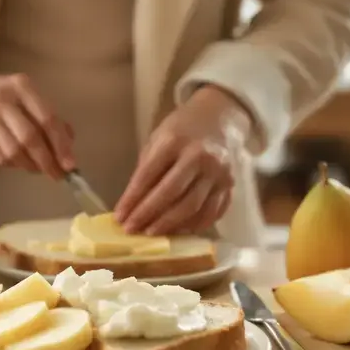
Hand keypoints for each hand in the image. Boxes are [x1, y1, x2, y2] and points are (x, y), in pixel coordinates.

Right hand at [0, 60, 75, 178]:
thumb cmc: (3, 95)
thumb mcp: (27, 95)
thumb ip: (49, 117)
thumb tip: (67, 151)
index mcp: (19, 86)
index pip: (46, 118)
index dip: (61, 144)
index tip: (70, 165)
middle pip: (28, 139)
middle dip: (46, 162)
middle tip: (57, 174)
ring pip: (11, 155)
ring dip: (28, 166)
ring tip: (34, 166)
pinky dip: (9, 166)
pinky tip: (12, 159)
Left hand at [115, 86, 252, 234]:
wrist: (222, 116)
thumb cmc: (183, 128)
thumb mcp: (159, 138)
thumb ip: (147, 168)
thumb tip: (132, 203)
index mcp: (175, 141)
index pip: (149, 175)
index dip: (132, 198)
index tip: (119, 216)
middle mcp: (200, 157)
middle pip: (171, 193)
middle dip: (148, 215)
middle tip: (131, 229)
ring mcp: (218, 173)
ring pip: (193, 207)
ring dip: (169, 225)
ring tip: (151, 233)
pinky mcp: (230, 186)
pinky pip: (212, 212)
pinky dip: (194, 225)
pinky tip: (178, 231)